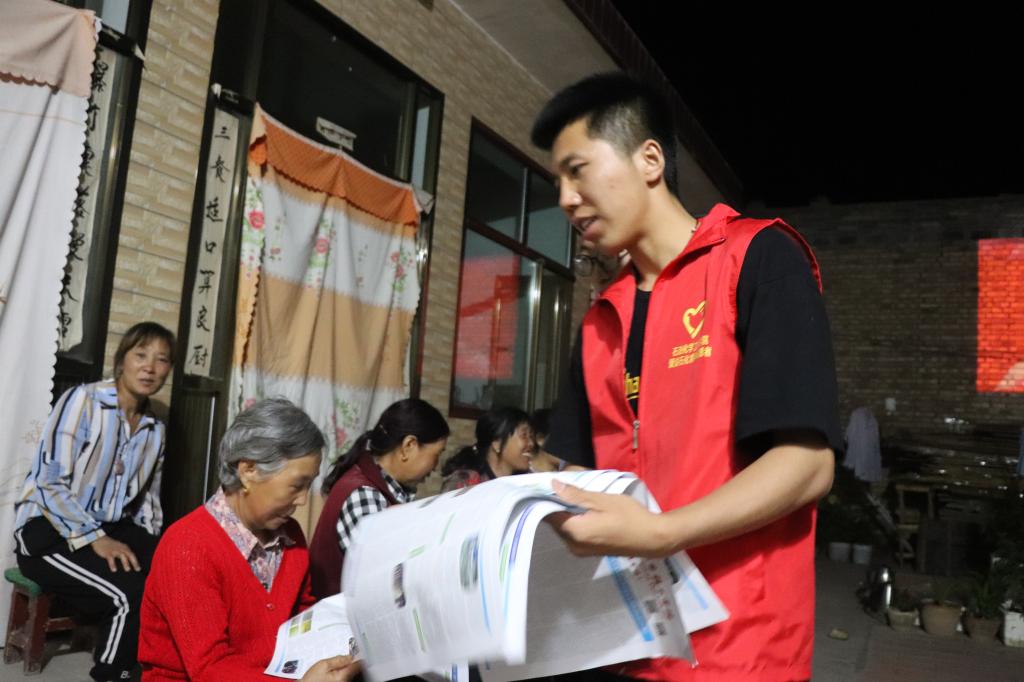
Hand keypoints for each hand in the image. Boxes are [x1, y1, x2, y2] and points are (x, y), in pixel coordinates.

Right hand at [90, 535, 139, 571]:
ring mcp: (115, 550)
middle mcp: (121, 548)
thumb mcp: (119, 549)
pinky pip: (111, 559)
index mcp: (125, 548)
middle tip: (137, 569)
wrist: (100, 540)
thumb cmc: (110, 546)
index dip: (136, 562)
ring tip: (128, 569)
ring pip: (122, 555)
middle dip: (134, 562)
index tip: (139, 569)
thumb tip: (129, 562)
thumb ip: (124, 554)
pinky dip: (113, 564)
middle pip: (130, 554)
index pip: (132, 555)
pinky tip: (114, 569)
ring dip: (125, 562)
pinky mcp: (108, 552)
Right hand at [299, 655, 359, 681]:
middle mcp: (344, 681)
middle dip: (347, 661)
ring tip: (330, 666)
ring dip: (342, 666)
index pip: (357, 664)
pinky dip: (338, 671)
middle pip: (352, 667)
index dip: (358, 655)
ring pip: (346, 671)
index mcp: (343, 676)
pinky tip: (330, 671)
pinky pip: (342, 675)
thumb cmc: (311, 679)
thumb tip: (350, 656)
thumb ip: (338, 659)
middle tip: (337, 659)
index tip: (357, 650)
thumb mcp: (323, 665)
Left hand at [548, 481, 673, 557]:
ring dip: (565, 512)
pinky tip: (583, 509)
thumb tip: (553, 485)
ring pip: (563, 528)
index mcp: (575, 532)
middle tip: (563, 485)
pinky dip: (573, 521)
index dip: (546, 498)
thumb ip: (576, 495)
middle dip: (555, 504)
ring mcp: (580, 551)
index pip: (548, 514)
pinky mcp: (588, 551)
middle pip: (554, 522)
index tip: (549, 483)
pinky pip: (573, 533)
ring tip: (574, 495)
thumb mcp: (602, 500)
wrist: (652, 539)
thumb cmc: (630, 516)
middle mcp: (573, 545)